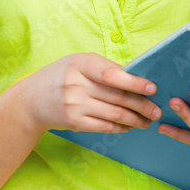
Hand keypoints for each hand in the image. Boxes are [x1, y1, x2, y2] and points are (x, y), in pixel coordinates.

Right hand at [16, 52, 162, 133]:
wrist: (31, 100)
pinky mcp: (74, 123)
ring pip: (114, 114)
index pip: (111, 74)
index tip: (152, 88)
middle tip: (157, 110)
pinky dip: (120, 127)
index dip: (134, 82)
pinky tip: (130, 125)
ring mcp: (74, 105)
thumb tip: (137, 75)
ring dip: (135, 119)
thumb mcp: (80, 62)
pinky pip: (104, 126)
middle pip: (117, 97)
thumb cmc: (63, 75)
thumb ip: (106, 67)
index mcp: (80, 64)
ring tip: (148, 120)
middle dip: (142, 105)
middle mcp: (76, 85)